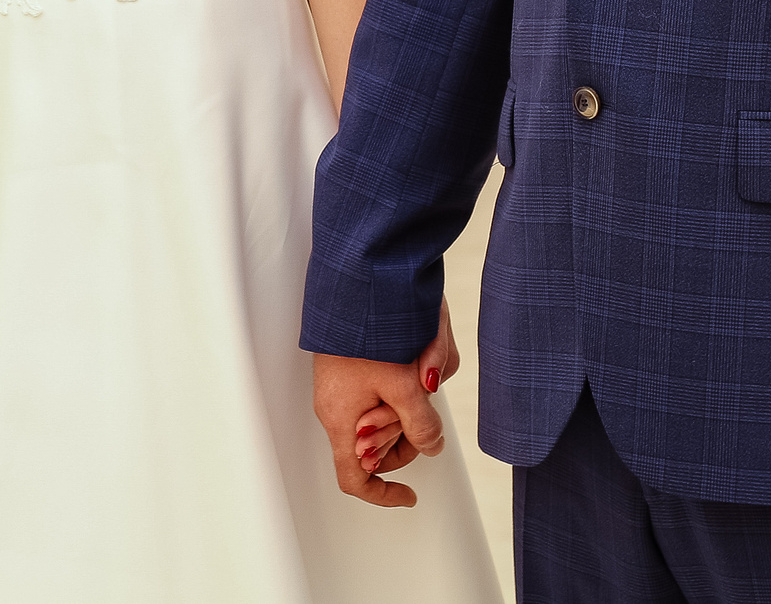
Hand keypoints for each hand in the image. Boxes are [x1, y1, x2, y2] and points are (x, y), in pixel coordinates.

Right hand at [313, 335, 447, 508]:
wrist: (356, 276)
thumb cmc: (370, 329)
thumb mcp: (404, 385)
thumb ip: (421, 426)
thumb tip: (432, 447)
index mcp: (342, 418)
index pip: (354, 477)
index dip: (382, 493)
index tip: (409, 496)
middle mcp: (339, 405)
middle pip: (378, 445)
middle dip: (409, 431)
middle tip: (425, 405)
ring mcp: (345, 384)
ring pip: (388, 411)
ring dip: (412, 394)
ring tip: (424, 360)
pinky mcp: (353, 365)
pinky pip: (385, 385)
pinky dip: (405, 376)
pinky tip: (418, 350)